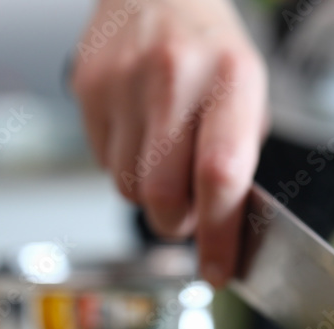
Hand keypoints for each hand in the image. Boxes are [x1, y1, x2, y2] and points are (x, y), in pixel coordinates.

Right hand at [70, 0, 267, 286]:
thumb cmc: (210, 54)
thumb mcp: (246, 96)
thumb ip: (236, 162)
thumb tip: (221, 233)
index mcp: (230, 78)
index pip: (220, 176)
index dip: (218, 235)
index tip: (219, 270)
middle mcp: (174, 77)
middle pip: (163, 194)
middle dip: (176, 223)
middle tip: (186, 213)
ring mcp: (124, 81)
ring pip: (128, 187)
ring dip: (149, 196)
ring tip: (163, 159)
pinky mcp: (88, 88)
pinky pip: (104, 164)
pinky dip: (125, 168)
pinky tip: (139, 135)